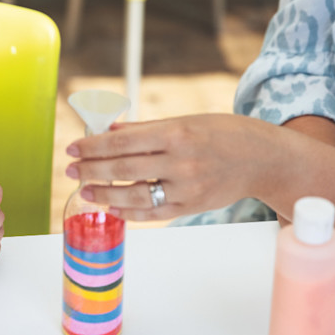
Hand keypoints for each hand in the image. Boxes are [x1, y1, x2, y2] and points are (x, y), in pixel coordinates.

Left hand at [64, 113, 334, 220]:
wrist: (264, 159)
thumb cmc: (224, 133)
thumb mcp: (185, 121)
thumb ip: (145, 129)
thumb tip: (108, 130)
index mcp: (176, 133)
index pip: (122, 141)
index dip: (92, 146)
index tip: (72, 148)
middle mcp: (181, 161)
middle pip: (123, 168)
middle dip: (90, 170)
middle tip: (70, 170)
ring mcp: (186, 187)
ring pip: (134, 195)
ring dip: (104, 195)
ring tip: (84, 192)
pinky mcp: (192, 207)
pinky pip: (153, 213)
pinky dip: (130, 212)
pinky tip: (112, 209)